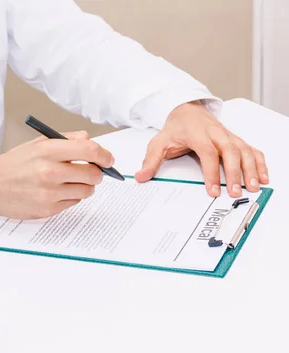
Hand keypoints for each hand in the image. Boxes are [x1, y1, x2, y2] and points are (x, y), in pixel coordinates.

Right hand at [0, 131, 114, 219]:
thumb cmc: (13, 165)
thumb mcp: (37, 144)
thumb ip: (66, 140)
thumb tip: (90, 141)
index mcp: (47, 150)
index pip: (89, 150)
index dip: (104, 155)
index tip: (108, 159)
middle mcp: (49, 171)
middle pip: (93, 173)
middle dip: (96, 172)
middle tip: (90, 171)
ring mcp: (49, 192)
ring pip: (87, 190)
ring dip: (84, 186)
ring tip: (71, 181)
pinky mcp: (48, 209)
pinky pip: (74, 202)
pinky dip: (71, 196)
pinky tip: (57, 191)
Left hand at [135, 101, 268, 196]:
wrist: (186, 109)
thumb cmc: (175, 128)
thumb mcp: (158, 143)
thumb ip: (150, 161)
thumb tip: (141, 176)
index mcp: (197, 134)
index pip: (207, 153)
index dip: (211, 172)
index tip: (213, 190)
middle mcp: (216, 133)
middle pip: (230, 151)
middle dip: (235, 172)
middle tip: (235, 192)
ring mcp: (228, 136)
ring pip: (244, 150)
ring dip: (250, 169)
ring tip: (253, 187)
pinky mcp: (235, 139)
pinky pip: (251, 149)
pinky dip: (259, 162)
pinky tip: (262, 176)